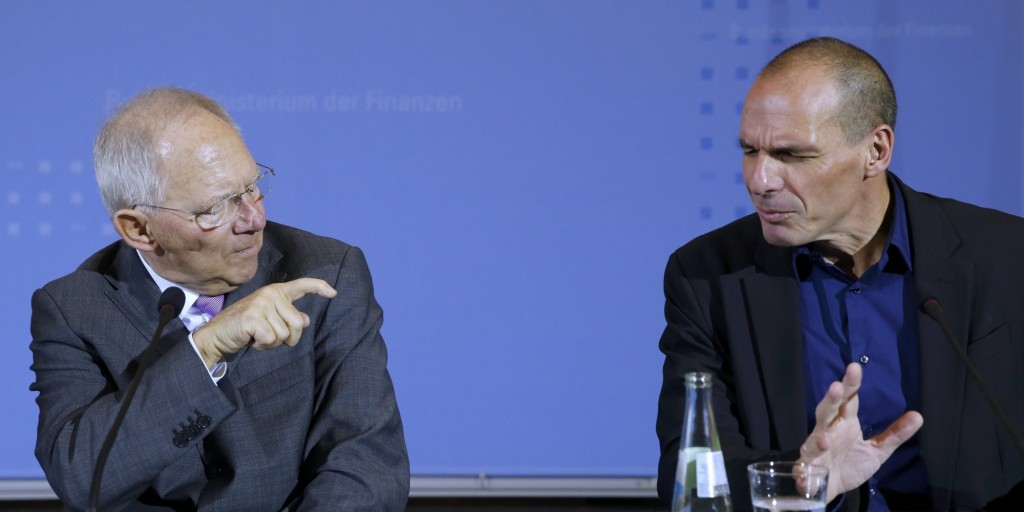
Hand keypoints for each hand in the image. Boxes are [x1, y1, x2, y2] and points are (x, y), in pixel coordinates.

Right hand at [193, 278, 336, 367]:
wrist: (217, 336)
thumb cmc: (246, 329)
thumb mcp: (270, 321)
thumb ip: (288, 318)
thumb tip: (305, 319)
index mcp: (276, 292)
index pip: (303, 285)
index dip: (320, 287)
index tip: (334, 293)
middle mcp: (270, 294)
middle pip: (298, 324)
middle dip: (288, 338)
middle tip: (268, 336)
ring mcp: (261, 304)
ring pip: (285, 334)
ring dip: (273, 343)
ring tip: (257, 336)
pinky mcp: (253, 318)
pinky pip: (272, 340)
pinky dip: (263, 346)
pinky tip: (251, 340)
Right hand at [797, 363, 923, 501]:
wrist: (829, 489)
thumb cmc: (849, 465)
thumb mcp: (876, 451)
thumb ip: (894, 434)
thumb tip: (918, 415)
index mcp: (845, 423)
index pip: (848, 399)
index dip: (851, 385)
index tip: (855, 368)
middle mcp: (829, 430)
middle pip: (829, 408)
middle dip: (833, 397)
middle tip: (838, 385)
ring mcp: (817, 445)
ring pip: (817, 429)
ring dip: (821, 426)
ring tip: (828, 420)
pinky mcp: (809, 463)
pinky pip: (809, 456)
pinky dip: (814, 452)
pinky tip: (823, 446)